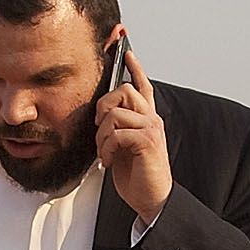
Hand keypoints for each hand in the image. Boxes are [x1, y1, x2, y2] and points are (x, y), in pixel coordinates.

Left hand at [98, 40, 171, 221]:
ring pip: (115, 113)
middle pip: (124, 91)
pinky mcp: (147, 141)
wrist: (151, 199)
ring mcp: (151, 128)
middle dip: (102, 106)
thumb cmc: (137, 174)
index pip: (142, 85)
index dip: (135, 67)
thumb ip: (116, 128)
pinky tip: (108, 161)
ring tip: (104, 152)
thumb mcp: (122, 146)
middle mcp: (151, 119)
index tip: (126, 50)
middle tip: (98, 128)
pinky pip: (116, 133)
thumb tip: (101, 117)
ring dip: (101, 135)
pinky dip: (106, 149)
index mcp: (146, 118)